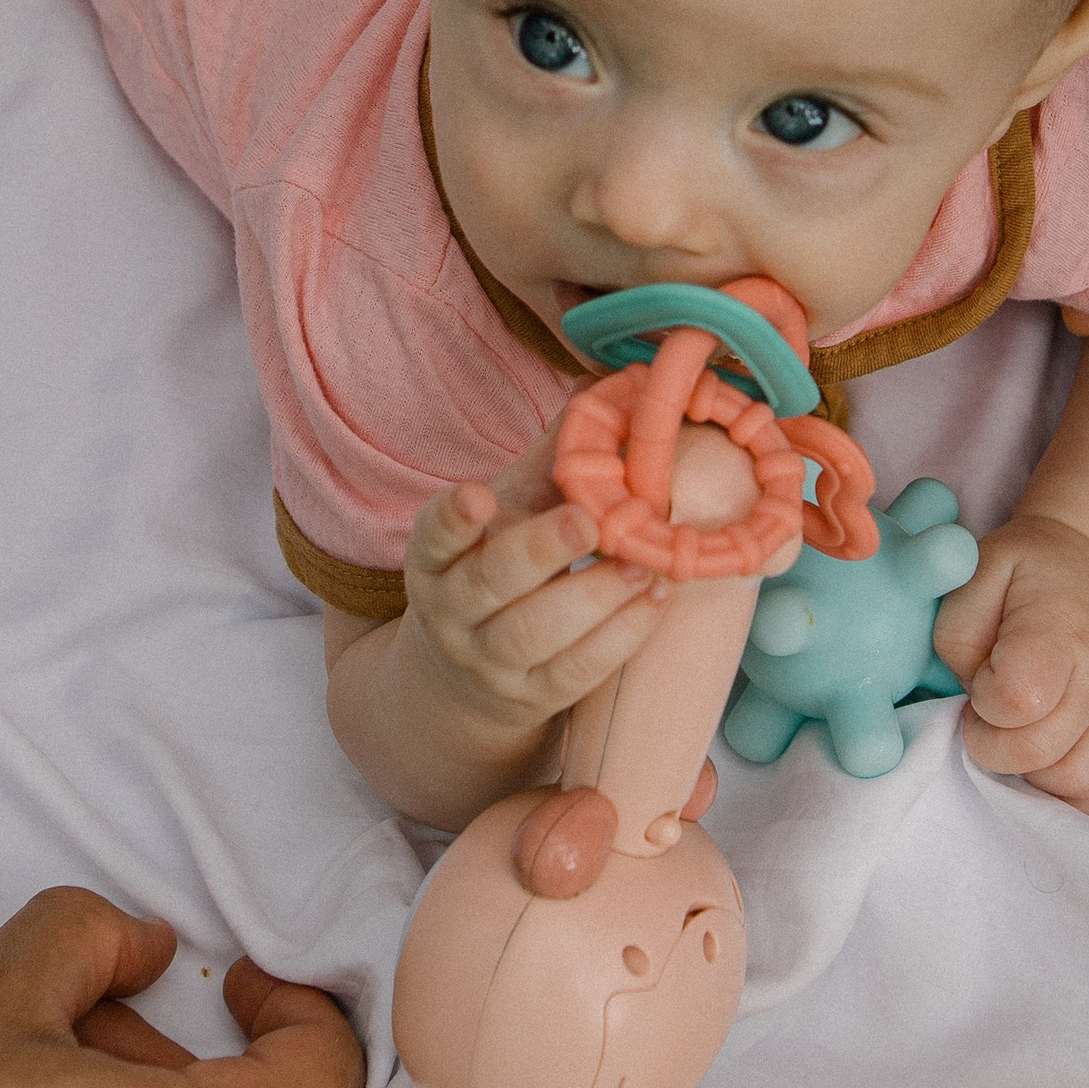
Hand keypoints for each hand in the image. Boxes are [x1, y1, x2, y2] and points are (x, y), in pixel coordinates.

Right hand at [401, 437, 667, 747]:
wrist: (465, 676)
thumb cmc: (496, 568)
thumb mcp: (505, 514)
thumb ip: (548, 462)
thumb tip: (607, 391)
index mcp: (435, 559)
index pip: (432, 537)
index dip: (452, 519)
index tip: (477, 495)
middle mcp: (451, 612)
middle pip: (489, 583)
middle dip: (541, 549)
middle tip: (592, 521)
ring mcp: (488, 660)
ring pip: (534, 632)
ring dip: (595, 596)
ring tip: (645, 566)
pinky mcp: (532, 696)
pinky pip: (575, 671)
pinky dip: (620, 636)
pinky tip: (656, 601)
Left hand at [932, 513, 1088, 810]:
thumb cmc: (1027, 573)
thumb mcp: (976, 573)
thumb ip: (958, 634)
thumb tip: (971, 694)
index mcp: (1059, 631)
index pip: (1020, 700)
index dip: (984, 702)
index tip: (979, 683)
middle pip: (1040, 751)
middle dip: (993, 745)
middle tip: (985, 715)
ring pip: (1080, 781)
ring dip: (1033, 773)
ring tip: (1017, 737)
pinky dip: (1075, 792)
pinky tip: (1048, 762)